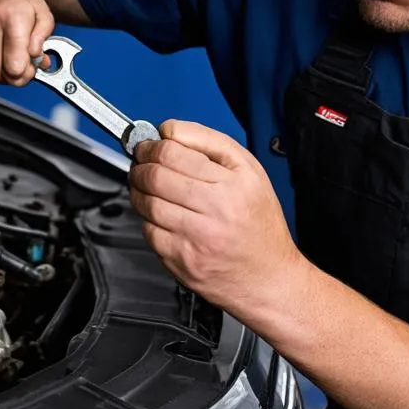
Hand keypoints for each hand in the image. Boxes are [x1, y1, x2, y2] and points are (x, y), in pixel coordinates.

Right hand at [0, 0, 53, 85]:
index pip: (14, 62)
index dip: (24, 72)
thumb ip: (43, 38)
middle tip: (19, 66)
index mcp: (11, 15)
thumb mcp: (42, 14)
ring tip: (5, 60)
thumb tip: (35, 55)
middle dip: (10, 76)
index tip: (29, 68)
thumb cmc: (18, 4)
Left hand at [128, 119, 303, 318]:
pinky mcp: (183, 262)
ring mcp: (198, 239)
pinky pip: (149, 232)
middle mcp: (217, 210)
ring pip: (148, 203)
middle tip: (140, 164)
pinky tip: (159, 216)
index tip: (148, 145)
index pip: (174, 152)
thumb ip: (209, 142)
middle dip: (140, 165)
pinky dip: (147, 220)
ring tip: (145, 187)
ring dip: (138, 191)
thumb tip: (169, 130)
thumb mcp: (250, 171)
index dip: (152, 145)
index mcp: (234, 182)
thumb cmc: (260, 225)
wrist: (269, 279)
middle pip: (156, 176)